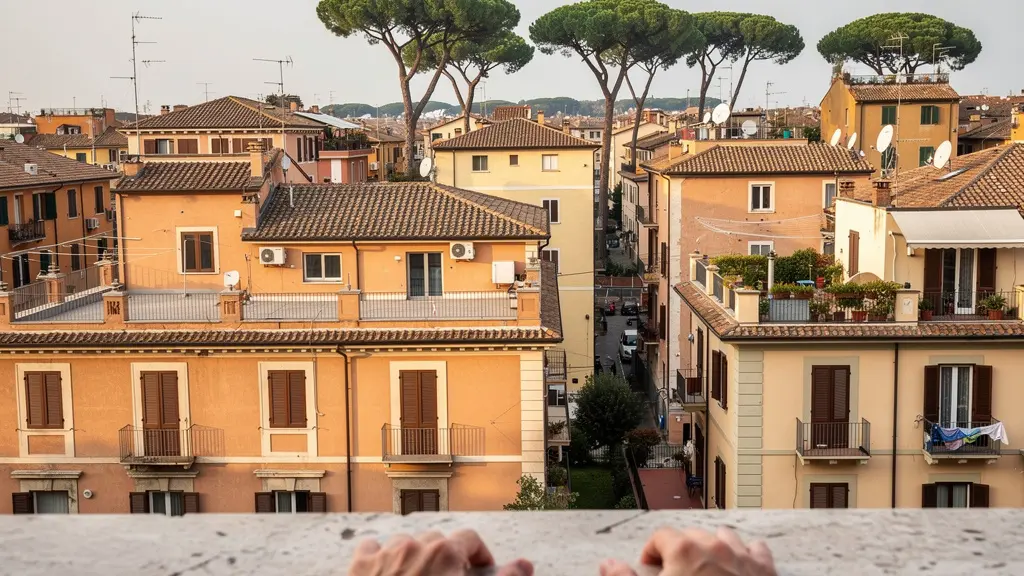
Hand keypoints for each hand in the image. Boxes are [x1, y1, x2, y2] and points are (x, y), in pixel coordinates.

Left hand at [348, 529, 532, 575]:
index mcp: (445, 553)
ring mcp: (385, 555)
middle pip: (438, 540)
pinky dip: (379, 556)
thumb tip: (524, 565)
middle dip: (446, 558)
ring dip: (414, 557)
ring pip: (405, 543)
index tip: (479, 570)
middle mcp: (415, 546)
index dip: (478, 554)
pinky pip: (371, 547)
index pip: (470, 538)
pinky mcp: (360, 567)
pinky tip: (385, 572)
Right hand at [599, 527, 775, 575]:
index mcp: (684, 551)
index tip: (650, 568)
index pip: (660, 536)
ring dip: (712, 548)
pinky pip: (756, 550)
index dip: (651, 552)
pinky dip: (746, 554)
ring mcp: (741, 557)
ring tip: (704, 568)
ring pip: (724, 537)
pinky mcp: (764, 571)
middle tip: (673, 573)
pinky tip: (739, 566)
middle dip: (679, 550)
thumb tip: (609, 565)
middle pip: (691, 535)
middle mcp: (714, 546)